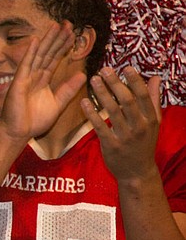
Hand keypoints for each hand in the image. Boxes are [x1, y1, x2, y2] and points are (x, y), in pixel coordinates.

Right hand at [0, 21, 87, 141]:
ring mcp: (26, 78)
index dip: (64, 47)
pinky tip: (35, 40)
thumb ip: (68, 89)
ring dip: (47, 40)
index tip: (74, 35)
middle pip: (48, 53)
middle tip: (68, 24)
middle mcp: (34, 76)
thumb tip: (83, 75)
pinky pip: (25, 65)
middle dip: (58, 39)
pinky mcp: (18, 83)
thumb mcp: (58, 103)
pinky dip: (29, 53)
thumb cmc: (34, 121)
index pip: (55, 59)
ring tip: (57, 26)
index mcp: (43, 80)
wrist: (19, 133)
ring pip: (39, 55)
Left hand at [84, 66, 162, 185]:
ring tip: (93, 80)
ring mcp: (125, 136)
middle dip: (115, 83)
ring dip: (102, 94)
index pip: (143, 96)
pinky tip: (84, 102)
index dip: (134, 81)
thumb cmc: (144, 143)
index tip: (125, 67)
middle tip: (104, 70)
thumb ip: (153, 100)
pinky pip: (99, 126)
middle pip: (127, 101)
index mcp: (151, 119)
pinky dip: (92, 113)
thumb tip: (155, 78)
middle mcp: (140, 126)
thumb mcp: (154, 122)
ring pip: (112, 111)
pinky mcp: (111, 145)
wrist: (136, 172)